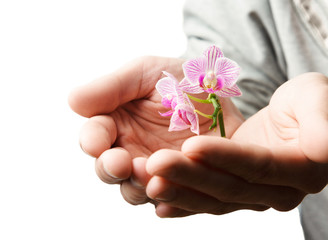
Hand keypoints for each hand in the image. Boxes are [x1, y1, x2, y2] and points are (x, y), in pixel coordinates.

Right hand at [68, 56, 243, 204]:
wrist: (223, 97)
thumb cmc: (182, 81)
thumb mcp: (148, 73)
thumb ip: (113, 86)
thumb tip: (74, 101)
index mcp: (117, 122)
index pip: (94, 136)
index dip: (92, 140)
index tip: (97, 142)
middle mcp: (130, 150)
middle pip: (108, 170)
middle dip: (109, 168)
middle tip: (120, 163)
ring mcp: (155, 170)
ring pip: (134, 190)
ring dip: (137, 185)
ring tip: (150, 172)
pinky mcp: (179, 184)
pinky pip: (169, 199)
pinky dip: (167, 199)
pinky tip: (172, 193)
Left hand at [145, 72, 327, 216]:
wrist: (306, 124)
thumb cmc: (312, 105)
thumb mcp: (319, 100)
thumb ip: (322, 120)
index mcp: (301, 168)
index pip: (258, 165)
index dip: (225, 157)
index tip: (191, 145)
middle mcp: (280, 191)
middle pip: (230, 187)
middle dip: (191, 176)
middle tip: (155, 165)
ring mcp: (258, 197)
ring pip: (216, 200)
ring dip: (181, 193)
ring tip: (148, 184)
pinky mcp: (241, 194)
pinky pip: (211, 203)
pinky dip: (186, 205)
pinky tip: (159, 205)